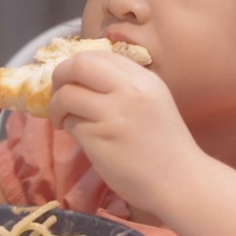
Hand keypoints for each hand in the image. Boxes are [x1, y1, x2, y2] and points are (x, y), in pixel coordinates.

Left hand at [49, 51, 199, 211]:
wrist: (179, 181)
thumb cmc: (166, 144)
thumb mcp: (153, 100)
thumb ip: (124, 84)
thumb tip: (83, 76)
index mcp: (143, 78)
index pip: (99, 54)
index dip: (78, 63)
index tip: (73, 78)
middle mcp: (128, 90)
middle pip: (77, 65)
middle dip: (59, 76)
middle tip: (57, 92)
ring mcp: (112, 114)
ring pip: (67, 95)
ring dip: (57, 106)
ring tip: (63, 119)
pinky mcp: (98, 139)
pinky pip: (70, 123)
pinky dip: (67, 126)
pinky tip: (81, 136)